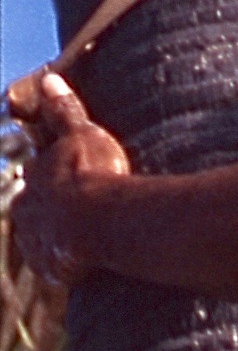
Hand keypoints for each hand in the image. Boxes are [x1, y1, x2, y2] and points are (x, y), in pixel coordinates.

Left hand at [5, 68, 132, 290]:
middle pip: (32, 210)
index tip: (71, 181)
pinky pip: (53, 270)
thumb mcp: (83, 134)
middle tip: (74, 216)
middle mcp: (26, 211)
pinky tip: (81, 269)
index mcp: (34, 178)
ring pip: (39, 240)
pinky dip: (63, 268)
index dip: (54, 178)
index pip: (38, 176)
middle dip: (47, 212)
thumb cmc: (95, 174)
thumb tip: (49, 79)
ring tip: (79, 246)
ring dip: (53, 241)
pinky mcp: (49, 270)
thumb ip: (64, 110)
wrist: (99, 222)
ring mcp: (35, 242)